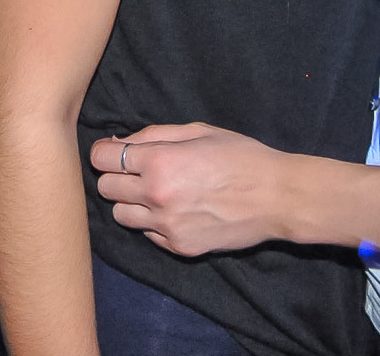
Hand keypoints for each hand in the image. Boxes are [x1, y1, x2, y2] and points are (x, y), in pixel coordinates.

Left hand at [89, 124, 290, 256]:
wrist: (277, 197)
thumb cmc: (241, 156)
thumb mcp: (198, 131)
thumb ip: (154, 135)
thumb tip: (119, 142)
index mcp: (159, 162)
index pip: (102, 158)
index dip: (106, 152)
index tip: (115, 152)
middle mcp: (156, 197)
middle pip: (105, 189)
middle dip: (115, 176)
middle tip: (137, 171)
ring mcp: (166, 227)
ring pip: (120, 216)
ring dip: (130, 202)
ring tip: (155, 193)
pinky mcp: (179, 247)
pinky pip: (147, 234)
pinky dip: (153, 222)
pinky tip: (176, 210)